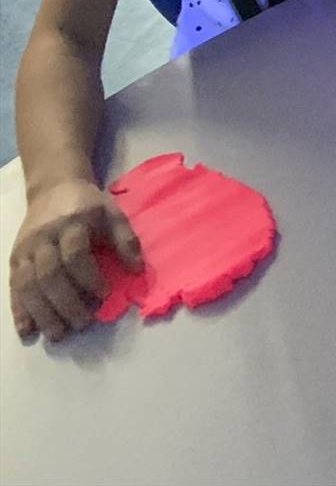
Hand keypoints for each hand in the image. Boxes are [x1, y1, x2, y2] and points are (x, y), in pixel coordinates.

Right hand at [10, 178, 140, 341]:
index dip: (89, 278)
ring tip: (58, 334)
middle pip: (49, 274)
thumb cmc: (89, 205)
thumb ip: (126, 241)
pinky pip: (14, 287)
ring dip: (42, 313)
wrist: (54, 187)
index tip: (104, 297)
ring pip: (28, 285)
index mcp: (72, 223)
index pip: (76, 255)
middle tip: (83, 323)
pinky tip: (27, 330)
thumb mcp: (113, 214)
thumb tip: (136, 270)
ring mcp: (25, 249)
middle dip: (66, 302)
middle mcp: (44, 237)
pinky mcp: (14, 259)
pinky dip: (19, 310)